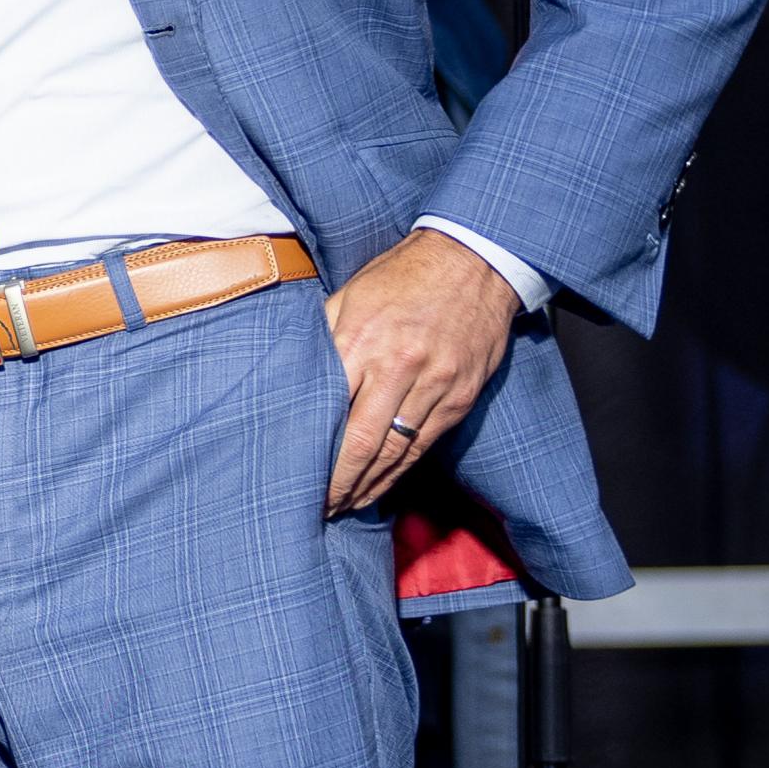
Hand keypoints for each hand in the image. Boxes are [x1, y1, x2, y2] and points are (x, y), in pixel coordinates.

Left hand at [324, 230, 518, 515]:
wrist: (475, 259)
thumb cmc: (406, 274)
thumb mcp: (351, 293)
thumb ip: (325, 336)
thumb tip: (296, 378)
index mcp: (363, 339)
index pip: (329, 411)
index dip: (312, 452)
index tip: (293, 474)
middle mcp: (400, 366)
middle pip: (362, 443)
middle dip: (337, 484)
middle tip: (317, 508)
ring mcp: (435, 384)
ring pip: (396, 452)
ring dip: (367, 486)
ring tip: (343, 506)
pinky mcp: (460, 396)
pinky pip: (424, 445)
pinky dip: (399, 472)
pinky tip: (380, 486)